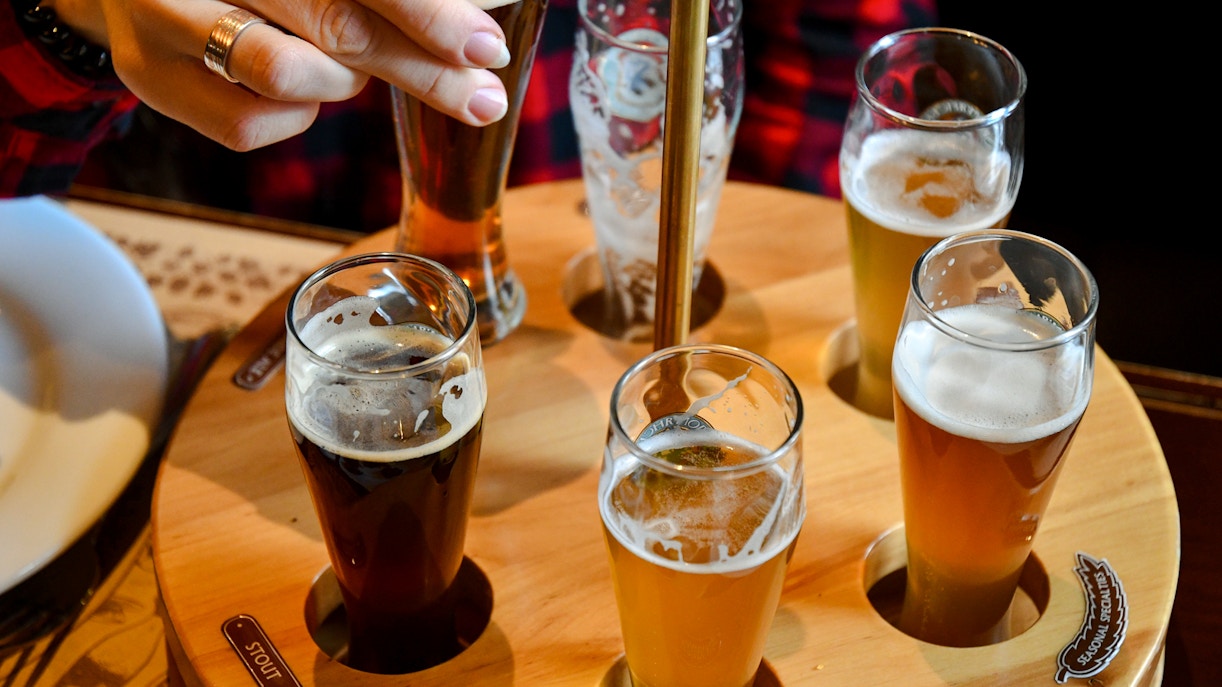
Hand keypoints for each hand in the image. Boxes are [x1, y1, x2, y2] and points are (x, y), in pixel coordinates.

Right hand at [52, 0, 512, 148]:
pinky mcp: (147, 75)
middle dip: (423, 67)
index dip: (428, 12)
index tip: (486, 46)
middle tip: (483, 96)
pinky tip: (296, 87)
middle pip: (334, 22)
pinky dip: (293, 116)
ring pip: (286, 73)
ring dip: (343, 82)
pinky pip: (250, 125)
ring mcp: (160, 13)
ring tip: (350, 70)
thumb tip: (483, 12)